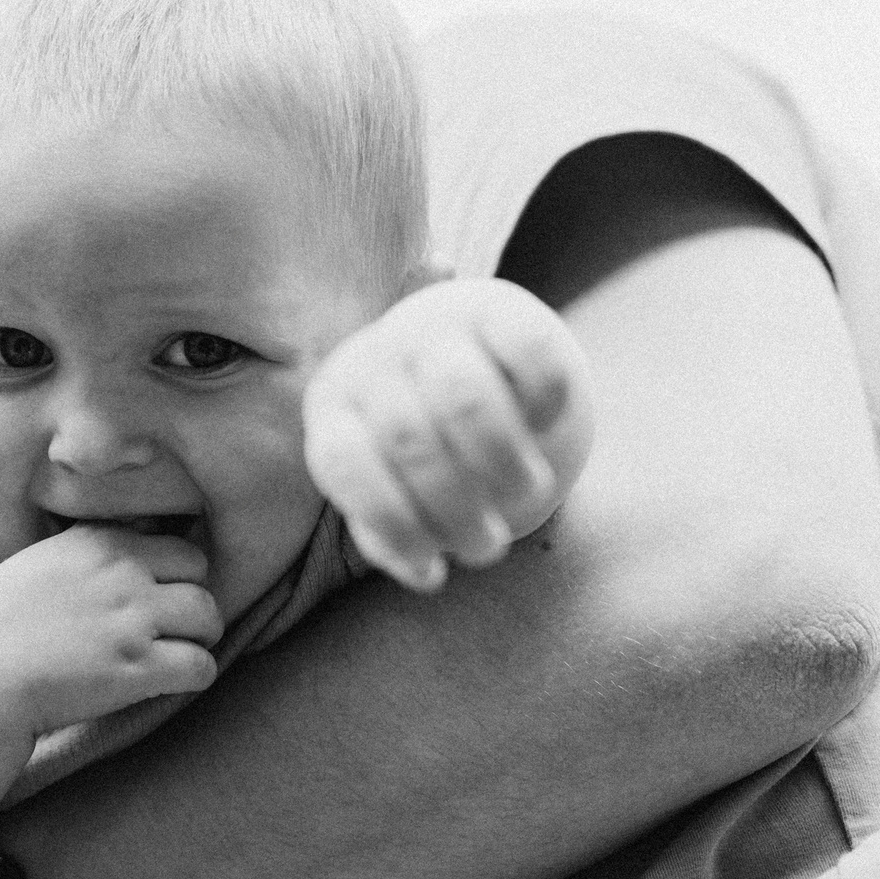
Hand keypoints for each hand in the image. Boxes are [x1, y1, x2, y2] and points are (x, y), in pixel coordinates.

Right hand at [0, 523, 220, 739]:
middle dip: (191, 602)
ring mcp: (131, 620)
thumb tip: (123, 539)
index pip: (176, 544)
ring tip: (173, 656)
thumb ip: (83, 547)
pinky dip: (193, 678)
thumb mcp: (36, 561)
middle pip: (200, 575)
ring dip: (198, 639)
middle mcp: (121, 573)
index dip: (173, 574)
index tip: (159, 597)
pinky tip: (167, 683)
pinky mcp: (136, 669)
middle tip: (171, 630)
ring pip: (208, 617)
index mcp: (97, 542)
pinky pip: (201, 667)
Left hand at [305, 277, 595, 590]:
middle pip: (408, 441)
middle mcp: (373, 357)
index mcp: (333, 404)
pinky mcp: (499, 306)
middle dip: (456, 512)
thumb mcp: (394, 485)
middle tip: (487, 547)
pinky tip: (546, 426)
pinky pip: (527, 357)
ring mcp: (432, 323)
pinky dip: (546, 405)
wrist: (480, 357)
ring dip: (505, 468)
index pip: (342, 462)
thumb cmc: (430, 447)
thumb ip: (391, 529)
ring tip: (528, 496)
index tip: (432, 568)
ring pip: (465, 400)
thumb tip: (421, 572)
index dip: (391, 526)